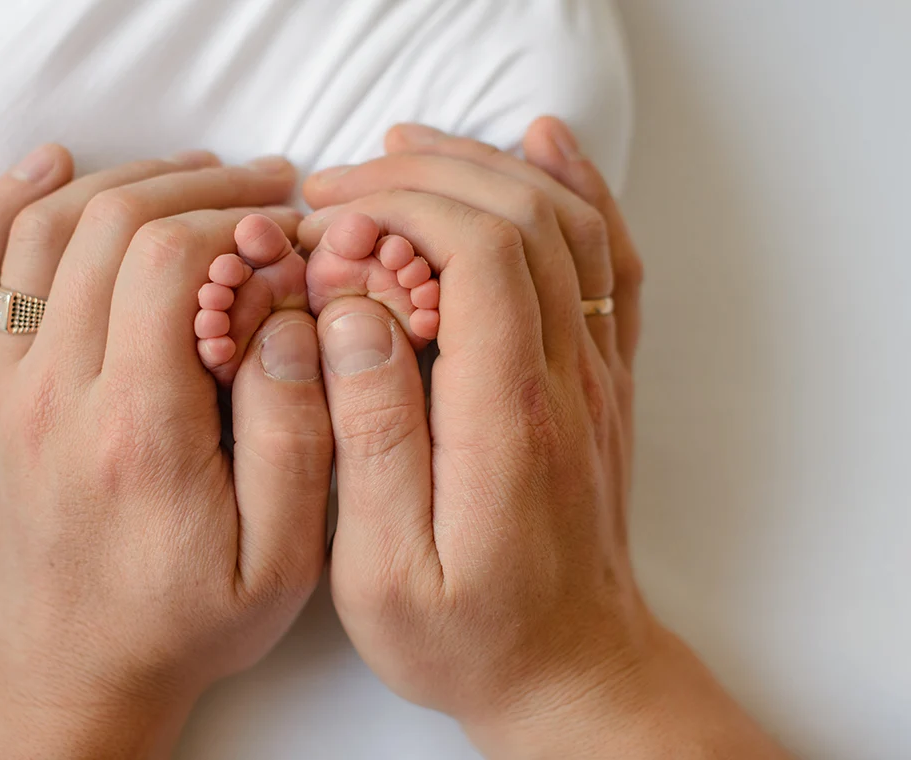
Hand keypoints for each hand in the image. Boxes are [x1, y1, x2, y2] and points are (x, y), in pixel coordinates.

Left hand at [0, 148, 332, 758]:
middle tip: (264, 189)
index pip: (169, 259)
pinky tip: (46, 169)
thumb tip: (292, 316)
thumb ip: (295, 433)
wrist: (75, 668)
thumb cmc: (185, 620)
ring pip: (40, 231)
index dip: (236, 219)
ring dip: (121, 180)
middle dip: (196, 186)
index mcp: (136, 429)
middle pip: (110, 225)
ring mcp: (3, 390)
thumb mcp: (281, 558)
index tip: (285, 230)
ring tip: (194, 174)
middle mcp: (54, 394)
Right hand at [299, 119, 789, 756]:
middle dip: (426, 176)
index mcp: (507, 419)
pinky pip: (607, 262)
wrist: (569, 672)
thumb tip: (354, 315)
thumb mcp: (387, 569)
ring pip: (566, 223)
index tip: (332, 219)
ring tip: (406, 151)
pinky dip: (578, 190)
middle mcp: (565, 381)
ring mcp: (594, 376)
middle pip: (522, 217)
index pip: (480, 252)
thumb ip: (372, 437)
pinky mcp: (599, 381)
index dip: (402, 208)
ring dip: (486, 168)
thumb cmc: (470, 635)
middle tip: (342, 186)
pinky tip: (540, 149)